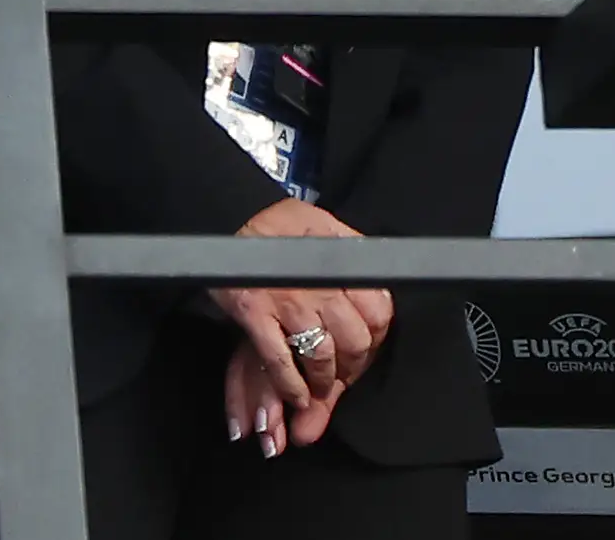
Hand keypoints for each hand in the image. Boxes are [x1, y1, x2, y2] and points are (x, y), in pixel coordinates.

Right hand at [208, 198, 395, 446]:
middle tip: (345, 375)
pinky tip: (297, 397)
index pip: (379, 312)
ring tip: (321, 388)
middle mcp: (322, 285)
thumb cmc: (285, 224)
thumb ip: (354, 256)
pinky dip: (291, 385)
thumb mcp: (330, 229)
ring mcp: (289, 302)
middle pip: (354, 340)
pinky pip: (280, 361)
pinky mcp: (256, 315)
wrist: (235, 217)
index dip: (376, 338)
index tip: (368, 349)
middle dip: (353, 366)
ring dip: (324, 380)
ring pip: (321, 355)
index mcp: (344, 264)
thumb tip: (377, 284)